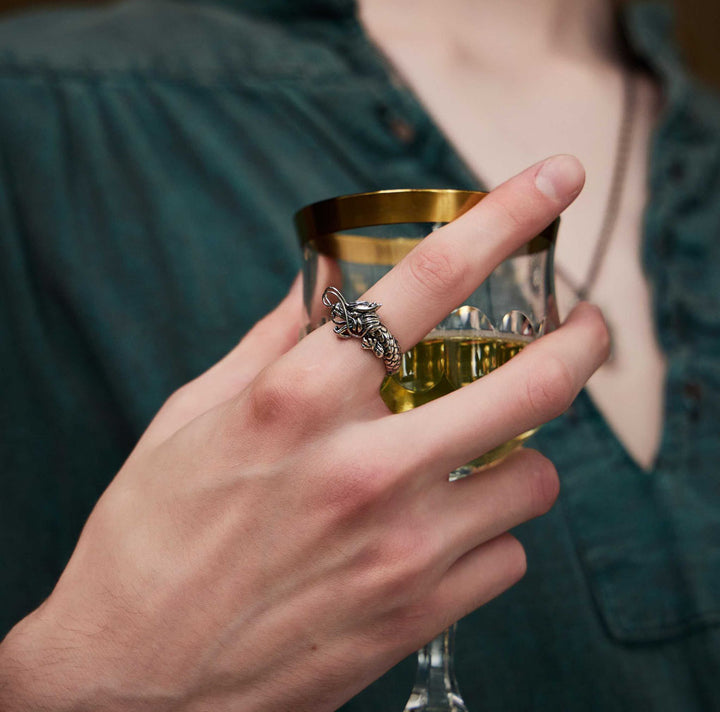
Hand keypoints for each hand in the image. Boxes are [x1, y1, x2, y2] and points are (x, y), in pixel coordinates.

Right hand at [0, 155, 607, 711]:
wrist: (129, 679)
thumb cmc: (148, 538)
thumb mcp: (193, 417)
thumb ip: (272, 342)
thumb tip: (325, 283)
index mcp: (297, 401)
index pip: (427, 282)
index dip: (503, 217)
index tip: (553, 180)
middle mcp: (362, 468)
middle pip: (528, 382)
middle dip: (580, 340)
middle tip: (588, 323)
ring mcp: (400, 549)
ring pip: (533, 479)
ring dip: (518, 457)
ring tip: (475, 458)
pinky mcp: (418, 616)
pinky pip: (508, 556)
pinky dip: (489, 534)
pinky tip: (442, 534)